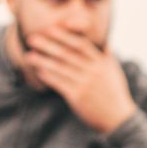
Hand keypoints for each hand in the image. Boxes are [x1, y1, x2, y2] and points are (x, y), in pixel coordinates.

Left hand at [22, 27, 136, 133]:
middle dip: (47, 45)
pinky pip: (60, 84)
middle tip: (31, 38)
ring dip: (42, 61)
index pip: (81, 44)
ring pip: (60, 69)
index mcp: (101, 62)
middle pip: (66, 54)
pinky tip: (38, 71)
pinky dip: (48, 77)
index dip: (64, 36)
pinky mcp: (78, 97)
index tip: (50, 29)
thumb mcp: (114, 71)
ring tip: (28, 55)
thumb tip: (105, 42)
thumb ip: (107, 56)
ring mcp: (85, 84)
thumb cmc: (114, 93)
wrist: (118, 118)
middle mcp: (92, 71)